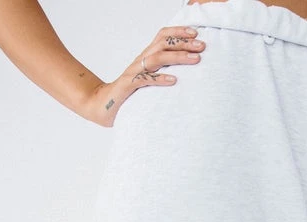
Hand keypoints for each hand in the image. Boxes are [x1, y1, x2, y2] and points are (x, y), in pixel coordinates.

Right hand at [82, 25, 206, 127]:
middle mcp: (141, 60)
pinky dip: (160, 79)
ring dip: (178, 57)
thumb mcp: (150, 79)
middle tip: (202, 46)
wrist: (104, 105)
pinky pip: (146, 80)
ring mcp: (135, 72)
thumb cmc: (130, 93)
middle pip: (163, 44)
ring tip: (195, 60)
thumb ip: (162, 72)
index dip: (178, 32)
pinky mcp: (129, 86)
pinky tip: (174, 80)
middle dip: (183, 42)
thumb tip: (185, 72)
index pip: (162, 36)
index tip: (196, 34)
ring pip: (157, 58)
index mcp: (146, 56)